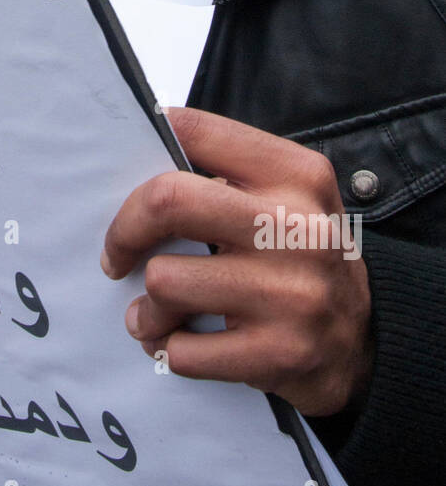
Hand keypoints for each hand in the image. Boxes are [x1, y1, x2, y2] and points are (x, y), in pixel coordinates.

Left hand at [101, 107, 373, 416]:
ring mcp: (290, 294)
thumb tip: (140, 170)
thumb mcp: (288, 198)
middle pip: (167, 201)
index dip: (145, 150)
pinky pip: (181, 349)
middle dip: (125, 231)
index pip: (196, 132)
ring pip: (164, 282)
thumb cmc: (304, 258)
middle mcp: (296, 228)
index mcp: (296, 175)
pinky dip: (168, 349)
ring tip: (157, 313)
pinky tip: (181, 342)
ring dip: (147, 307)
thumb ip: (226, 177)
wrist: (368, 341)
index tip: (129, 184)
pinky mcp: (278, 353)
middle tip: (118, 254)